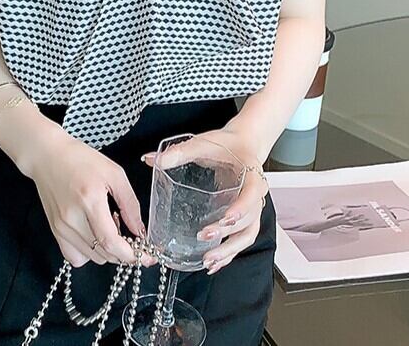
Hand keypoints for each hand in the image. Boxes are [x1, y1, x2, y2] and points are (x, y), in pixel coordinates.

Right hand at [29, 132, 156, 269]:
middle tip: (130, 235)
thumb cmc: (79, 159)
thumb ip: (130, 204)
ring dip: (108, 250)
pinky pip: (75, 257)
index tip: (147, 257)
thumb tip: (139, 231)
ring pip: (92, 258)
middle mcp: (72, 218)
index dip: (132, 255)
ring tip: (109, 226)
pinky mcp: (55, 231)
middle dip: (124, 252)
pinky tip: (94, 235)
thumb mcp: (114, 173)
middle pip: (103, 254)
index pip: (111, 242)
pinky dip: (90, 253)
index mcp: (89, 200)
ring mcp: (61, 227)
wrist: (47, 156)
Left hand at [141, 127, 267, 275]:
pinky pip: (241, 240)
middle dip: (227, 233)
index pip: (253, 193)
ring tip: (208, 261)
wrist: (244, 144)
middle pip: (249, 221)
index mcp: (252, 174)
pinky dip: (229, 254)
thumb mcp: (204, 143)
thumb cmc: (226, 143)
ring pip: (247, 236)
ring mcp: (252, 209)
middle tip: (204, 236)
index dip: (241, 208)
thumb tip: (151, 159)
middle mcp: (256, 195)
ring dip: (229, 251)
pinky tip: (213, 264)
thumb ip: (180, 152)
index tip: (225, 218)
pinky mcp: (244, 218)